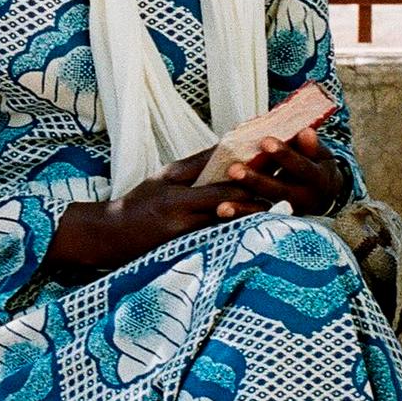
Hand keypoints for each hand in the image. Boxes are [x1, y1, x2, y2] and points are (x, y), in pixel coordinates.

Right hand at [48, 153, 265, 280]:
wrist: (110, 237)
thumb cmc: (138, 203)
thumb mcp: (164, 178)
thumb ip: (197, 166)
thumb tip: (230, 148)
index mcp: (178, 194)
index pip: (225, 183)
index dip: (254, 171)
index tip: (277, 159)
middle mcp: (184, 217)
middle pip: (233, 205)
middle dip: (262, 192)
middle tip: (292, 183)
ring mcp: (187, 238)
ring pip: (231, 226)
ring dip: (257, 214)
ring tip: (284, 205)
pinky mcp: (188, 252)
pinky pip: (221, 240)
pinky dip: (241, 231)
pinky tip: (261, 228)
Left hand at [229, 130, 345, 214]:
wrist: (324, 195)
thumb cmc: (316, 166)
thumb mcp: (320, 154)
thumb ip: (311, 146)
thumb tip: (305, 133)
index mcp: (317, 179)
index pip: (301, 167)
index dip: (284, 156)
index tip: (266, 142)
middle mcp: (304, 199)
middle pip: (279, 191)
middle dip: (256, 181)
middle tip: (234, 170)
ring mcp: (289, 212)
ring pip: (266, 210)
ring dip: (243, 206)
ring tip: (222, 203)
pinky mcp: (276, 220)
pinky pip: (256, 219)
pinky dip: (239, 215)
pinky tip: (222, 211)